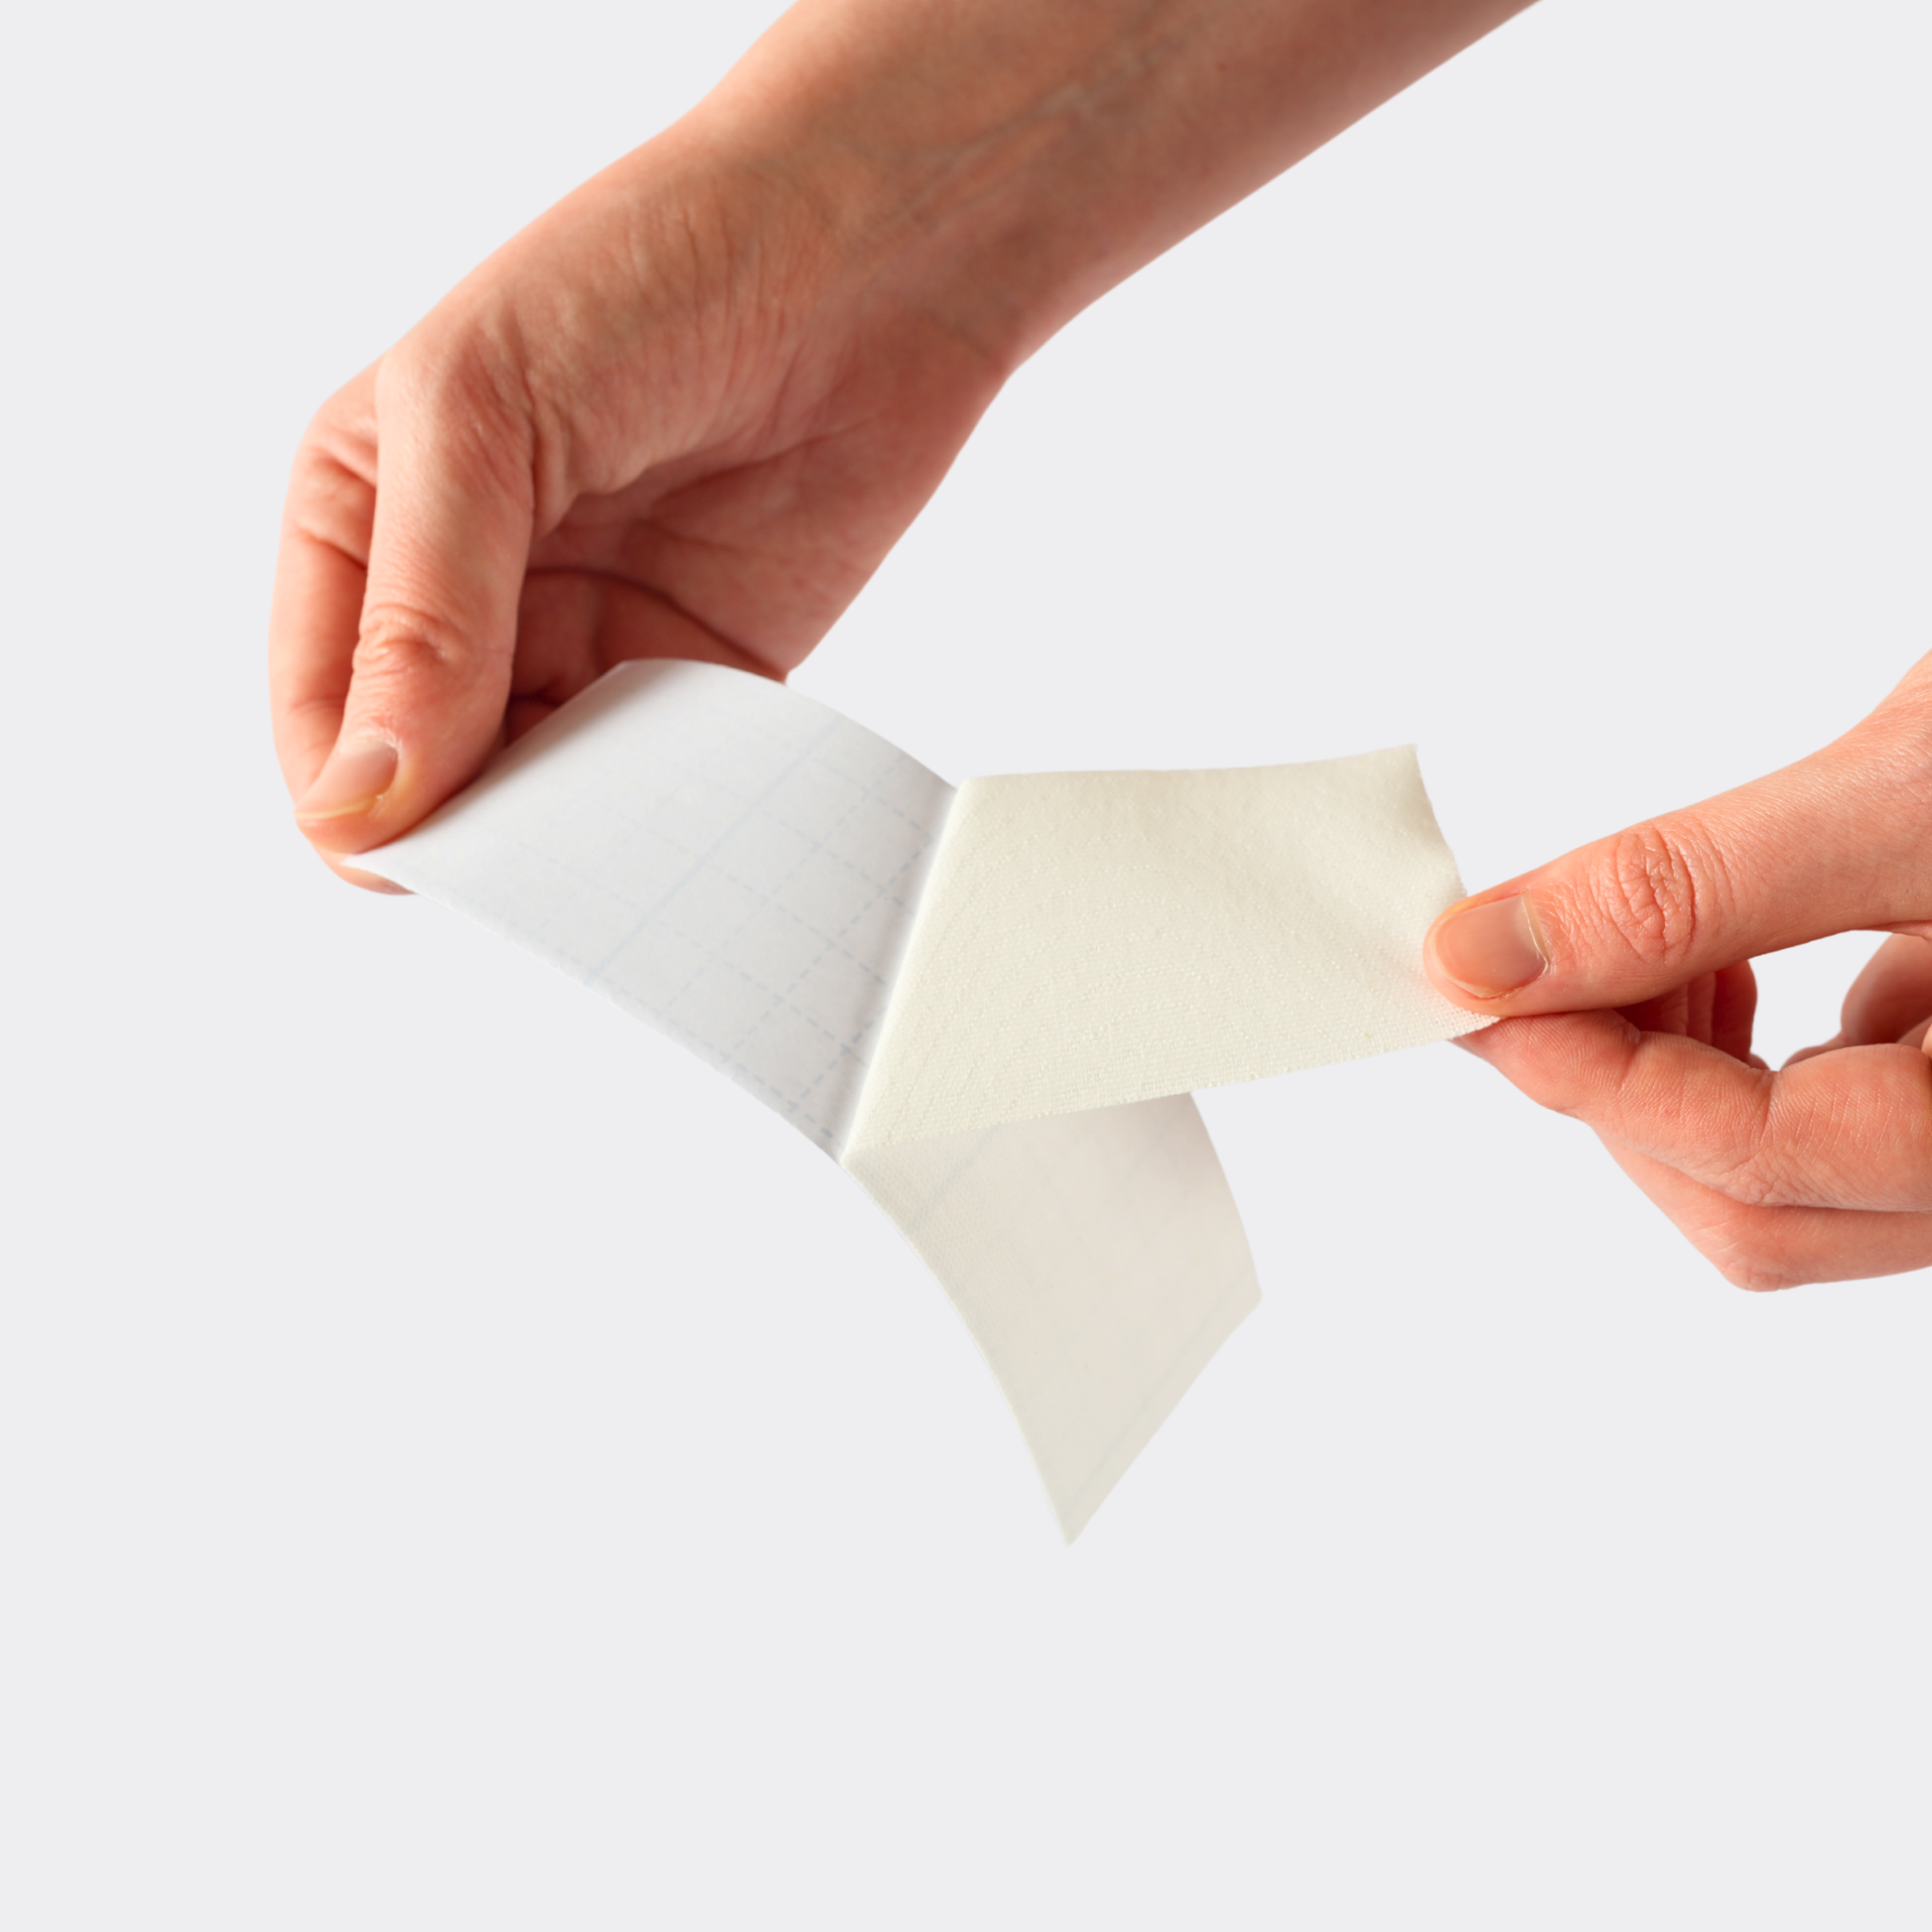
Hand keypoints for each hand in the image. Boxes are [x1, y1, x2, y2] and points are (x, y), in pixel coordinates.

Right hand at [270, 0, 1531, 885]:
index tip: (415, 844)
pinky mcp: (694, 675)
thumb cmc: (650, 271)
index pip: (322, 715)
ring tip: (624, 827)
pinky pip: (659, 786)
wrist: (859, 255)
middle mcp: (464, 600)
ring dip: (577, 836)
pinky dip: (668, 816)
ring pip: (546, 802)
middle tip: (536, 852)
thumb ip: (425, 611)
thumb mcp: (484, 413)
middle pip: (432, 781)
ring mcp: (582, 643)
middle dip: (472, 829)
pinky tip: (693, 808)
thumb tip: (361, 794)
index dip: (355, 796)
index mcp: (366, 525)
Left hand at [1423, 656, 1931, 1288]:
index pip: (1761, 1167)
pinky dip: (1733, 1055)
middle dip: (1620, 1091)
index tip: (1471, 988)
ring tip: (1656, 950)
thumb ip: (1692, 887)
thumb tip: (1490, 955)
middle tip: (1537, 964)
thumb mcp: (1908, 796)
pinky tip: (1728, 962)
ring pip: (1780, 1188)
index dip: (1589, 1077)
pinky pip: (1823, 1129)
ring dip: (1669, 1077)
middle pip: (1757, 1212)